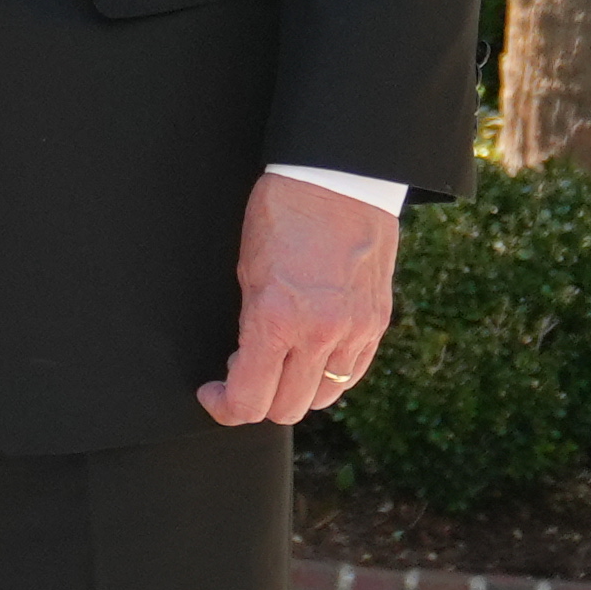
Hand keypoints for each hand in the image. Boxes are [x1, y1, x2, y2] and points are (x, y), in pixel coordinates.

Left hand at [200, 172, 397, 430]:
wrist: (338, 180)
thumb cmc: (283, 214)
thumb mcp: (248, 271)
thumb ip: (253, 324)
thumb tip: (248, 363)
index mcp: (277, 319)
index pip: (249, 400)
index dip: (223, 406)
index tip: (213, 393)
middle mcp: (320, 334)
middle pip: (286, 409)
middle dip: (258, 400)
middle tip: (243, 373)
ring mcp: (354, 331)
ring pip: (323, 398)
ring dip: (296, 390)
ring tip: (280, 360)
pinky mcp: (377, 323)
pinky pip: (351, 373)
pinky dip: (328, 374)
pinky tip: (310, 352)